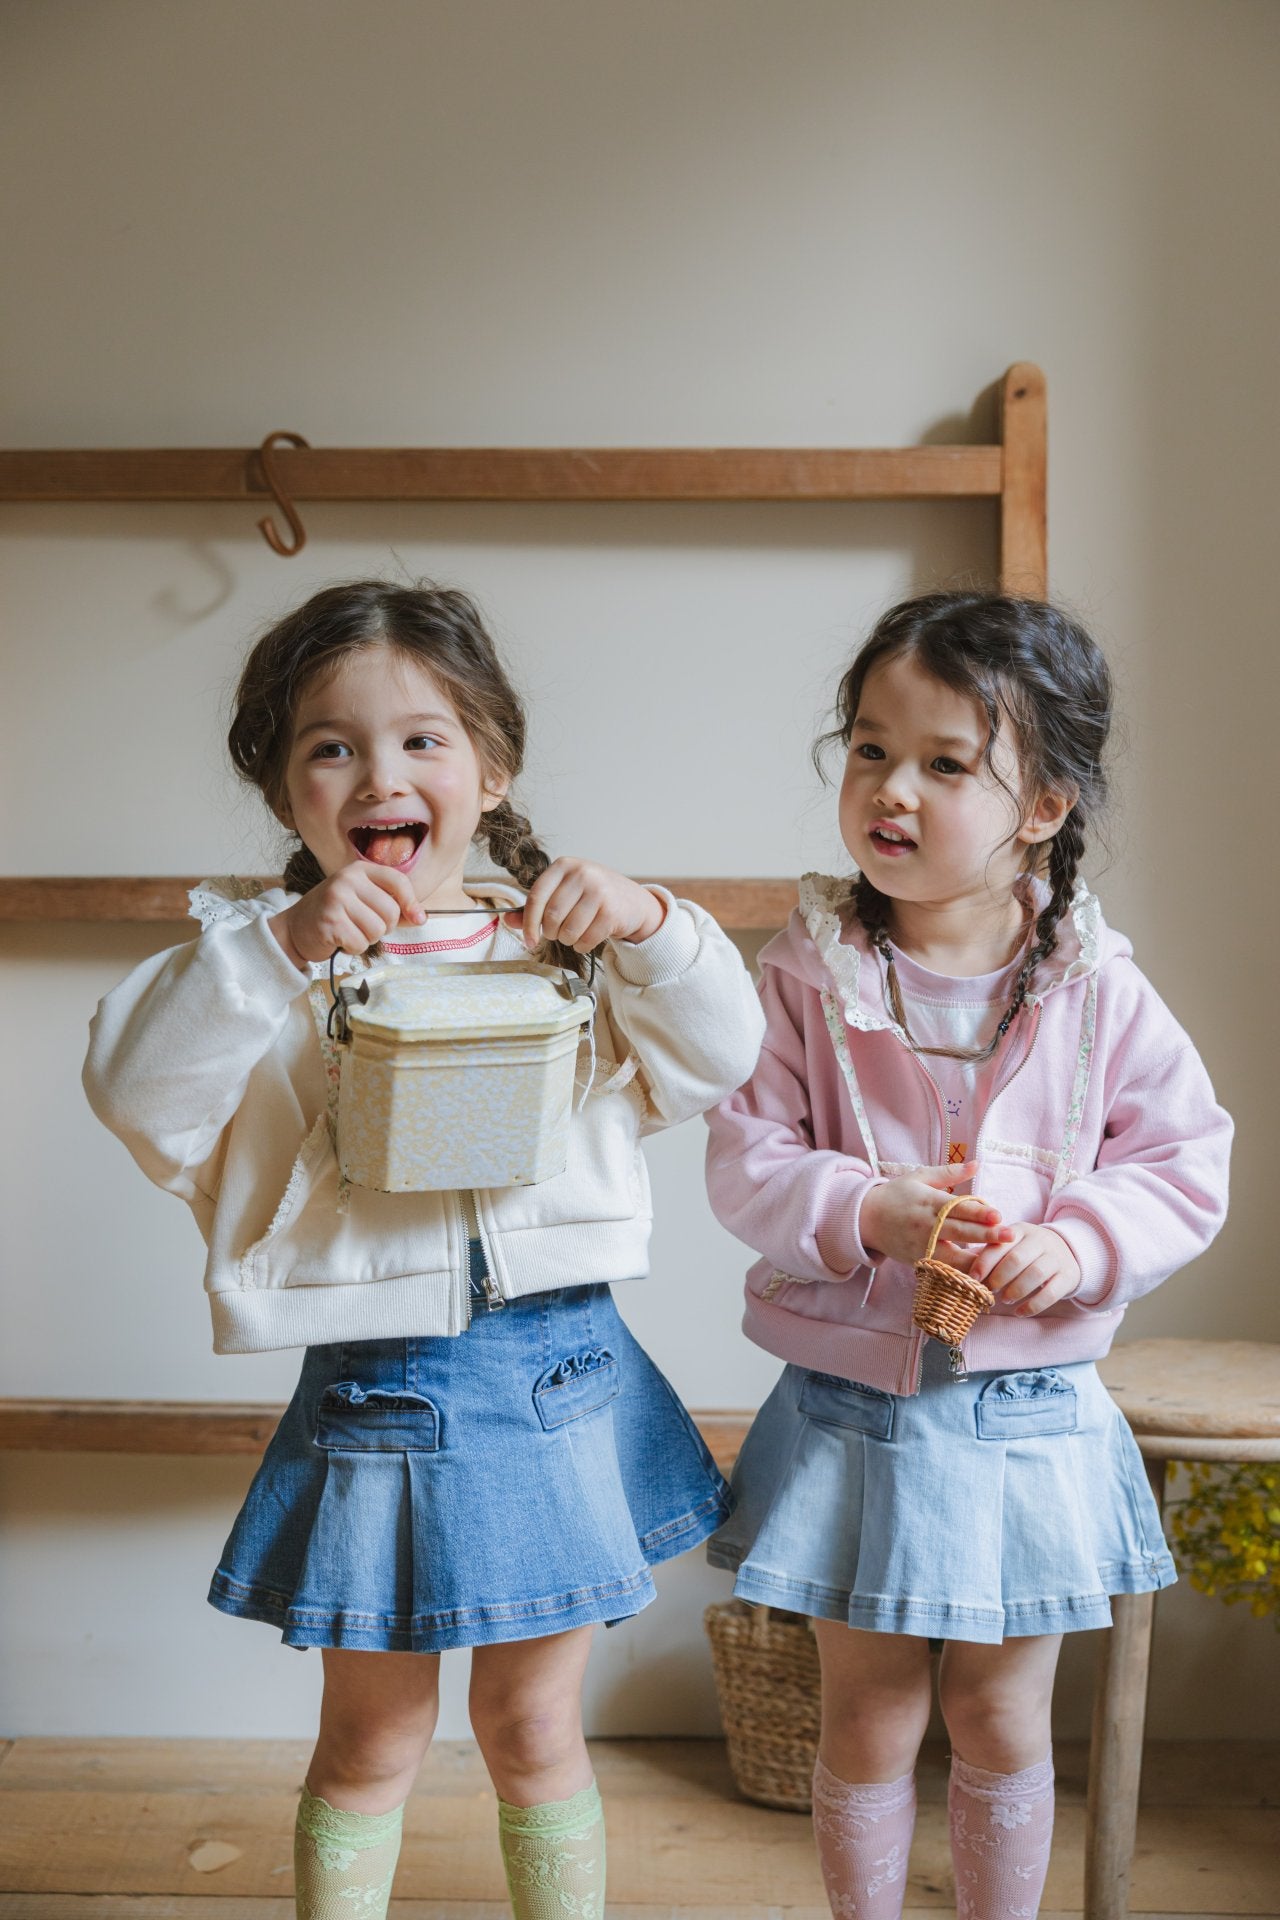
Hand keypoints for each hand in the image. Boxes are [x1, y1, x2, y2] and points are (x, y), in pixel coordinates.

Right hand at [269, 861, 424, 966]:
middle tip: (364, 926)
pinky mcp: (329, 921)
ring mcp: (336, 899)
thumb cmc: (335, 915)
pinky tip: (340, 939)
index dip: (411, 902)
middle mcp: (347, 879)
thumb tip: (421, 917)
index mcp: (359, 870)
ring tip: (351, 932)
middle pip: (390, 911)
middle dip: (384, 927)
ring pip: (377, 930)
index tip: (417, 918)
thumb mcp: (363, 901)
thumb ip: (392, 906)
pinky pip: (360, 943)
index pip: (398, 881)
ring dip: (368, 939)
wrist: (296, 928)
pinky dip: (354, 948)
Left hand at [503, 858, 665, 952]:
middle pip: (551, 917)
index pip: (536, 896)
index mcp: (564, 866)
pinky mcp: (612, 912)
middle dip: (551, 933)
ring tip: (575, 933)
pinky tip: (588, 937)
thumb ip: (536, 906)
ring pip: (568, 931)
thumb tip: (507, 920)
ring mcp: (599, 892)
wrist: (633, 902)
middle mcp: (582, 874)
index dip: (528, 923)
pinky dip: (582, 946)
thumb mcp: (564, 892)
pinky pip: (585, 940)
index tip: (529, 939)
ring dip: (567, 940)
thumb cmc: (593, 896)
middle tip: (558, 933)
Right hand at [859, 1164, 1012, 1266]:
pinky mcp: (919, 1261)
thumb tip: (977, 1164)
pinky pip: (944, 1270)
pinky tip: (981, 1275)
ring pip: (953, 1256)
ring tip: (1000, 1261)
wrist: (867, 1219)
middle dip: (986, 1235)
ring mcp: (921, 1246)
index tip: (998, 1214)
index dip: (978, 1211)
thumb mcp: (920, 1178)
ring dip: (977, 1259)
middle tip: (1009, 1236)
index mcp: (928, 1202)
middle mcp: (926, 1226)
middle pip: (960, 1231)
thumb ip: (949, 1173)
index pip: (956, 1207)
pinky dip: (962, 1273)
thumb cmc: (897, 1195)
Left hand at [966, 1222, 1081, 1314]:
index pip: (1000, 1244)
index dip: (984, 1262)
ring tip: (1004, 1300)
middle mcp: (1040, 1240)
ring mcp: (1057, 1257)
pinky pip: (1051, 1293)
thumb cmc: (1027, 1252)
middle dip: (999, 1277)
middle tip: (990, 1291)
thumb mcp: (1011, 1246)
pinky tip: (1019, 1312)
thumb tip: (963, 1274)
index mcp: (1020, 1231)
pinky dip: (1033, 1305)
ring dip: (1016, 1290)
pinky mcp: (1068, 1276)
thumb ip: (991, 1255)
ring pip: (1036, 1274)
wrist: (1067, 1250)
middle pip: (1017, 1259)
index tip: (973, 1278)